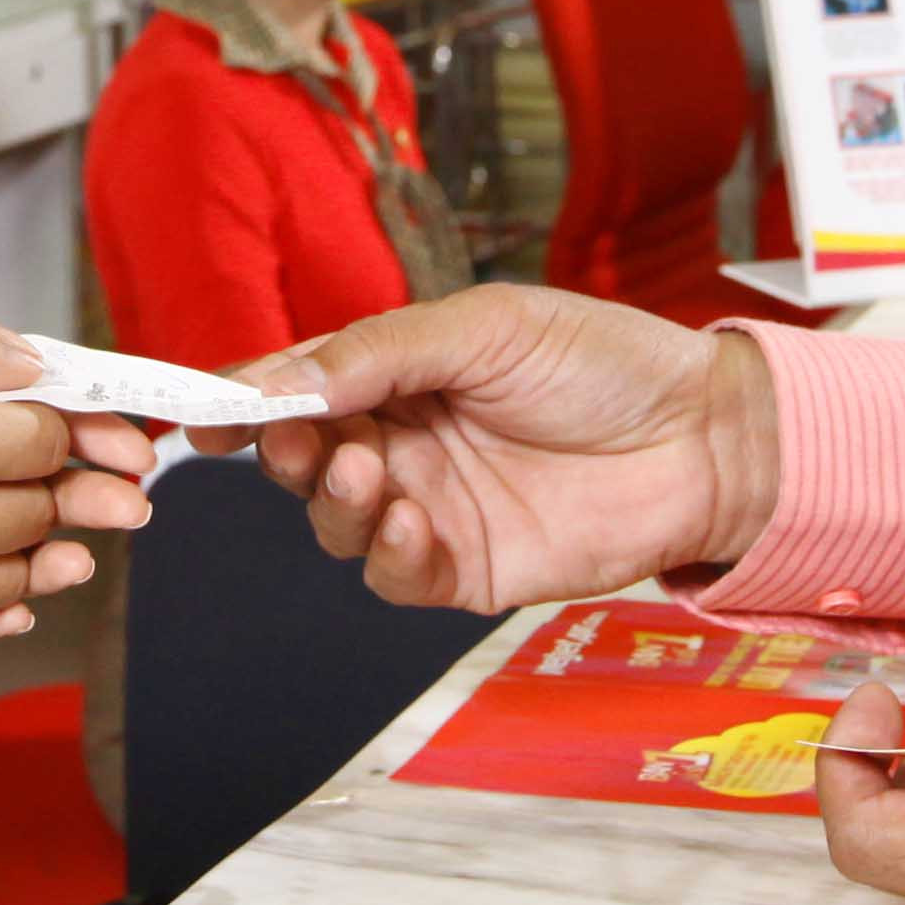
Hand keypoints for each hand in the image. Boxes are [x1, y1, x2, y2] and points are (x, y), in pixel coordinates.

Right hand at [0, 308, 150, 665]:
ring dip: (39, 557)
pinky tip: (4, 603)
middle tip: (97, 487)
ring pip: (10, 584)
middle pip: (39, 512)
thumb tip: (34, 369)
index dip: (65, 425)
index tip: (73, 423)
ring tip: (63, 547)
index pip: (46, 439)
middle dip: (60, 489)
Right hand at [241, 286, 777, 613]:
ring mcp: (431, 508)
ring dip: (330, 501)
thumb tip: (280, 378)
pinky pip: (395, 577)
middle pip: (301, 457)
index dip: (244, 398)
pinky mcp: (466, 570)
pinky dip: (385, 554)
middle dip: (282, 450)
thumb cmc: (606, 362)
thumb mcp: (484, 327)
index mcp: (399, 372)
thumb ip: (379, 352)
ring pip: (335, 522)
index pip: (300, 385)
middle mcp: (403, 441)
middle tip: (288, 440)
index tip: (200, 409)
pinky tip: (405, 524)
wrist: (704, 437)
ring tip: (361, 471)